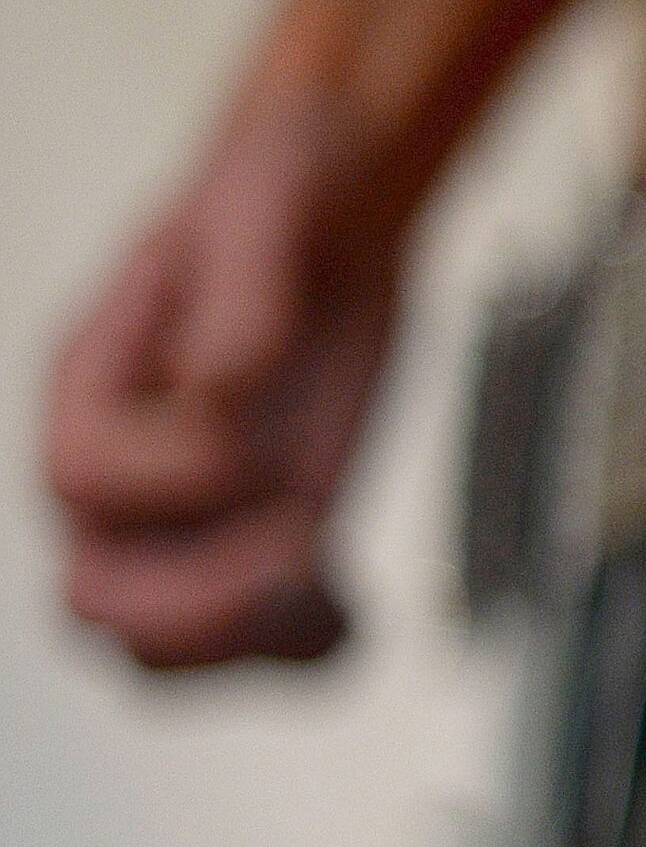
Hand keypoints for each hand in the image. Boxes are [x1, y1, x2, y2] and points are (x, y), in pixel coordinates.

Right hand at [46, 87, 402, 667]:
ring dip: (251, 646)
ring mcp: (191, 518)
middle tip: (309, 552)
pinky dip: (309, 649)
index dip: (177, 480)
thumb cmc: (284, 193)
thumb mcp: (267, 204)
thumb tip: (224, 388)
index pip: (82, 480)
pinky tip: (363, 608)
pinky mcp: (267, 531)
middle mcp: (125, 472)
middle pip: (98, 604)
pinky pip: (259, 640)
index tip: (264, 440)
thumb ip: (242, 294)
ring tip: (338, 591)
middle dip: (199, 607)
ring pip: (166, 653)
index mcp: (92, 386)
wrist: (336, 208)